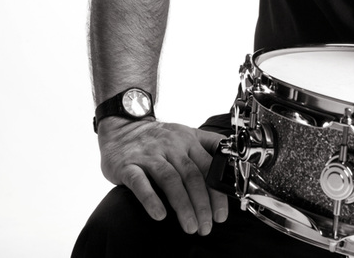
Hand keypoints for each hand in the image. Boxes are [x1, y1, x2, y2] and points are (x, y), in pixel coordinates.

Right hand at [97, 117, 227, 234]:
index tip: (221, 215)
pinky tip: (159, 215)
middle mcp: (171, 145)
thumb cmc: (156, 137)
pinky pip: (140, 183)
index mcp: (188, 140)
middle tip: (206, 226)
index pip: (208, 167)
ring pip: (170, 180)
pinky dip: (151, 199)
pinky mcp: (127, 165)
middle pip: (192, 176)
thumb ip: (209, 146)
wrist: (120, 127)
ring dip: (183, 206)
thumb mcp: (186, 133)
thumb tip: (232, 164)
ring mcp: (149, 154)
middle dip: (202, 204)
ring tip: (190, 226)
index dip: (217, 193)